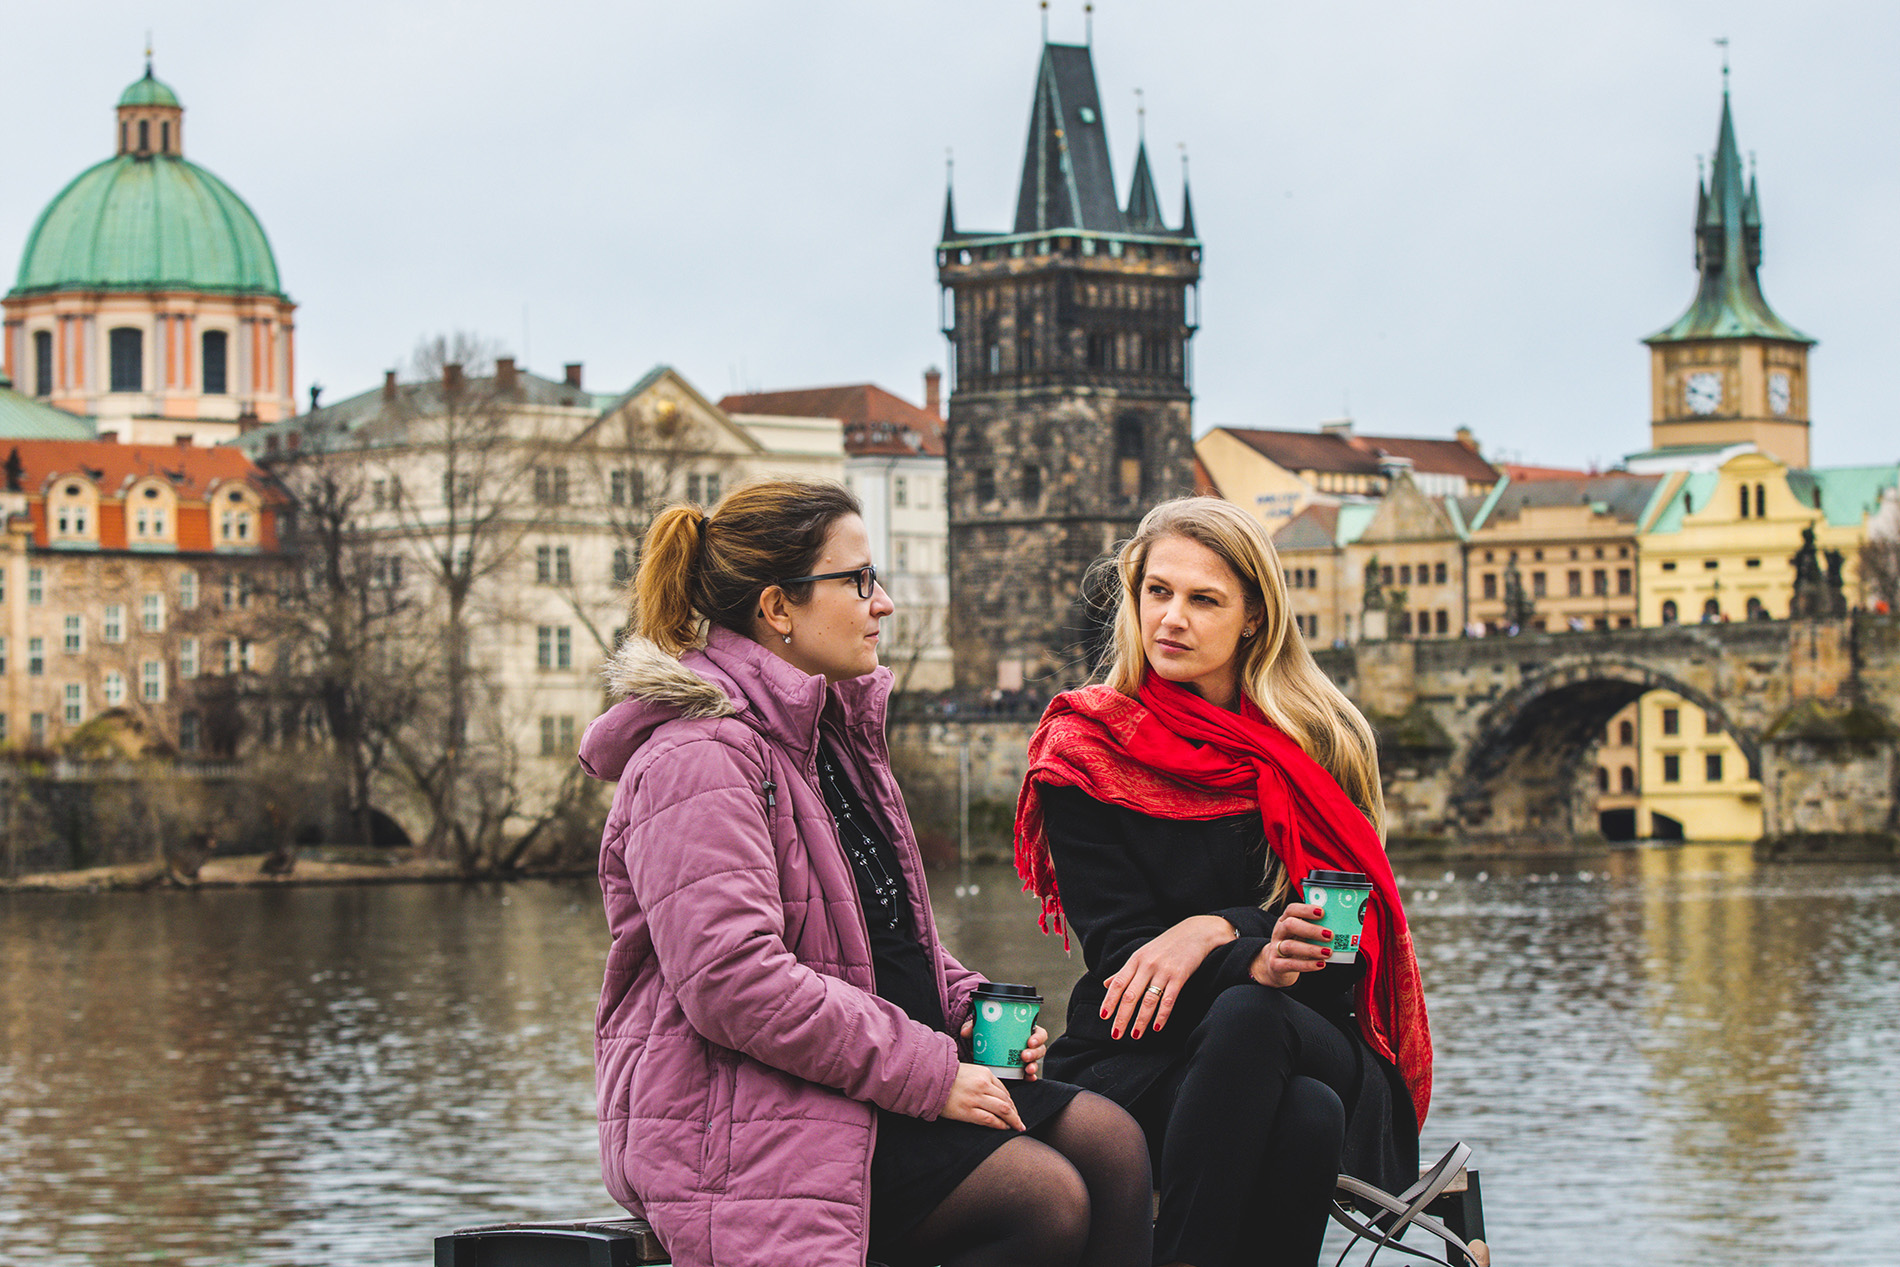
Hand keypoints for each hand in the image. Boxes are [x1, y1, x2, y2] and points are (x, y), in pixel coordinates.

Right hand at [940, 1062, 1024, 1130]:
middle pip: (1006, 1101)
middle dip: (1015, 1113)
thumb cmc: (947, 1076)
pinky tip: (1004, 1128)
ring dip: (1012, 1120)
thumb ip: (983, 1080)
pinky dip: (1000, 1125)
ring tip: (1017, 1127)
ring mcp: (976, 1098)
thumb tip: (995, 1094)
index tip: (1013, 1109)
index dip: (1011, 1102)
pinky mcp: (968, 1111)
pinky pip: (989, 1120)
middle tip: (1019, 1121)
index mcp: (984, 1073)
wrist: (929, 1079)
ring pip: (1002, 1110)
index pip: (1004, 1090)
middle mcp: (983, 1085)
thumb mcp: (969, 1071)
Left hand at [956, 1020, 1047, 1081]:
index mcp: (1023, 1031)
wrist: (981, 1049)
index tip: (1030, 1041)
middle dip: (1035, 1053)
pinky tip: (1028, 1078)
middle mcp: (1027, 1045)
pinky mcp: (1021, 1070)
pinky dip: (1030, 1076)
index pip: (1038, 1032)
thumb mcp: (981, 1029)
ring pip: (1036, 1061)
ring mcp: (1025, 1058)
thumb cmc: (986, 1035)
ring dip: (1033, 1065)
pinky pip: (1029, 1074)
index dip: (1038, 1037)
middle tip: (1024, 1056)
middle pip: (1039, 1048)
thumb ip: (973, 1027)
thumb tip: (966, 1032)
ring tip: (1027, 1069)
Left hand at [1101, 914, 1236, 1039]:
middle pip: (1130, 995)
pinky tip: (1157, 1027)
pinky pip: (1168, 999)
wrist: (1196, 932)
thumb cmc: (1167, 945)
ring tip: (1135, 1035)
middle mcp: (1147, 965)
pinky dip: (1162, 1015)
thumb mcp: (1142, 953)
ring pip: (1148, 1000)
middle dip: (1122, 1017)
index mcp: (1135, 960)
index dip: (1109, 1001)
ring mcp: (1163, 971)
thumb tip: (1106, 984)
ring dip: (1140, 1020)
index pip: (1118, 983)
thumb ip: (1125, 970)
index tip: (1103, 1017)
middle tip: (1116, 1034)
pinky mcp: (1179, 976)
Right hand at [1251, 903, 1331, 987]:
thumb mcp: (1302, 934)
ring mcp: (1275, 949)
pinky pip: (1291, 964)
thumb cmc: (1296, 946)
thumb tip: (1340, 926)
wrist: (1276, 966)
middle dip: (1311, 929)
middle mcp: (1279, 932)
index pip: (1292, 909)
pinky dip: (1307, 965)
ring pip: (1290, 946)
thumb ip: (1315, 929)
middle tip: (1329, 935)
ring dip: (1311, 949)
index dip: (1306, 909)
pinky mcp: (1276, 965)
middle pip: (1290, 925)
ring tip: (1328, 952)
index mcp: (1285, 920)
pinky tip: (1320, 964)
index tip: (1322, 912)